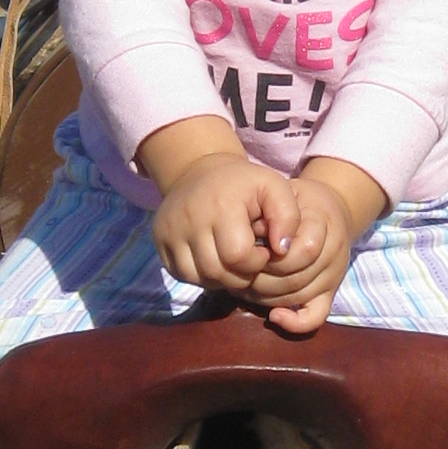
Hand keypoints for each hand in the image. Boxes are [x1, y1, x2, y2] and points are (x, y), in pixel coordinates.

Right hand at [150, 149, 303, 295]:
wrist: (198, 171)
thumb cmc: (243, 185)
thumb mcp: (274, 188)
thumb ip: (288, 216)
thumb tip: (283, 250)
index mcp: (221, 205)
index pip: (238, 256)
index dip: (256, 261)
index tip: (262, 249)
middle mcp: (189, 219)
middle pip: (217, 271)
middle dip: (240, 274)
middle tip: (248, 259)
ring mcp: (170, 232)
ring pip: (199, 277)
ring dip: (221, 278)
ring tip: (232, 260)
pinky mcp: (160, 242)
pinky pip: (182, 274)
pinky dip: (202, 275)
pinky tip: (215, 259)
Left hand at [245, 159, 382, 335]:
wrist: (329, 210)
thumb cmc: (298, 202)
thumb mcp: (285, 195)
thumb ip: (270, 213)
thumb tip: (250, 236)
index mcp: (323, 223)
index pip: (298, 252)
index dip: (267, 257)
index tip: (246, 250)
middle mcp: (333, 252)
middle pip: (294, 277)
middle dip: (260, 278)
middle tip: (237, 272)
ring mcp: (333, 275)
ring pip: (298, 295)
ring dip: (266, 296)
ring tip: (244, 286)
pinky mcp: (330, 292)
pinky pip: (316, 316)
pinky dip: (295, 322)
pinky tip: (274, 317)